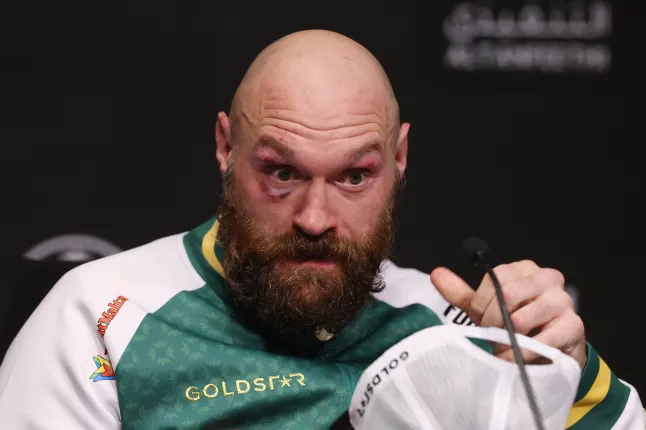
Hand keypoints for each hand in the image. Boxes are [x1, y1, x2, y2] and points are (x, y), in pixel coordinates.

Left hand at [430, 260, 586, 368]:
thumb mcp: (486, 309)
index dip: (481, 303)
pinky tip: (516, 357)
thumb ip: (461, 293)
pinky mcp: (573, 326)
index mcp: (524, 269)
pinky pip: (541, 340)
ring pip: (521, 317)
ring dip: (506, 339)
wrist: (550, 353)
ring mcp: (562, 301)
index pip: (494, 279)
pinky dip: (522, 353)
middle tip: (492, 335)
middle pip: (506, 294)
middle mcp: (547, 278)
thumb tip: (436, 273)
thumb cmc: (516, 325)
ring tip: (504, 346)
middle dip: (492, 320)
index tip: (481, 320)